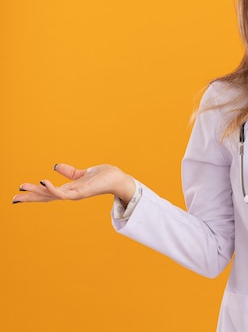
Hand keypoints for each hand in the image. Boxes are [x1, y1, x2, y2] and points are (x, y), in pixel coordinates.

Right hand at [12, 163, 135, 205]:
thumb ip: (69, 172)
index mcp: (69, 189)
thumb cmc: (103, 177)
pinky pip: (64, 192)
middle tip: (14, 198)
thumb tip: (54, 166)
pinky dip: (53, 188)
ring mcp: (75, 194)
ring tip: (23, 187)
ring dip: (37, 192)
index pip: (47, 193)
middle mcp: (70, 194)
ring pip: (51, 195)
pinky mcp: (81, 192)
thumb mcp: (82, 173)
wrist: (117, 179)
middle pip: (46, 197)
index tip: (18, 195)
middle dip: (30, 198)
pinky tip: (43, 181)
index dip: (33, 194)